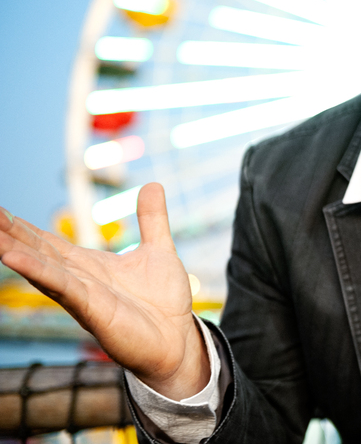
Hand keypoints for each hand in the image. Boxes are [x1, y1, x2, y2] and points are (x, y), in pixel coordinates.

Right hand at [0, 183, 209, 398]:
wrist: (178, 340)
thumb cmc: (163, 302)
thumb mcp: (159, 250)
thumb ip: (152, 219)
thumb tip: (153, 184)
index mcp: (89, 265)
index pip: (47, 243)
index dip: (22, 228)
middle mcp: (79, 280)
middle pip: (37, 252)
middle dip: (10, 235)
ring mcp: (83, 295)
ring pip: (42, 268)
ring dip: (15, 252)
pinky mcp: (92, 310)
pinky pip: (62, 286)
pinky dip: (38, 271)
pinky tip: (14, 258)